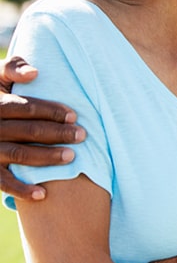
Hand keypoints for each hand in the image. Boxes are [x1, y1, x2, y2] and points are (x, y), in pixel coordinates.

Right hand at [0, 56, 84, 200]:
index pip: (26, 108)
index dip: (51, 111)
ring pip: (19, 154)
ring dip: (46, 158)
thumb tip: (35, 73)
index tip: (74, 116)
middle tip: (82, 135)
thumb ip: (12, 68)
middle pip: (27, 130)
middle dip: (57, 134)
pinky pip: (2, 182)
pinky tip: (43, 194)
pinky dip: (21, 189)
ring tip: (72, 157)